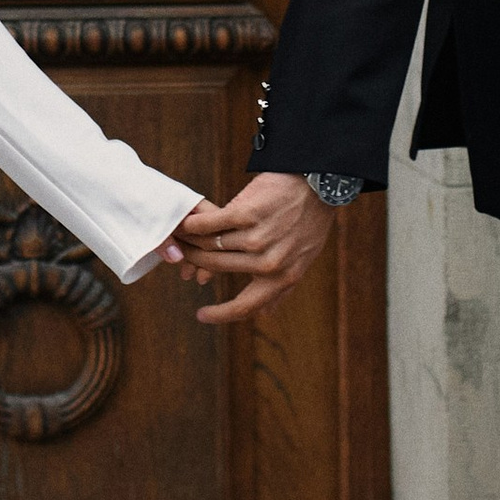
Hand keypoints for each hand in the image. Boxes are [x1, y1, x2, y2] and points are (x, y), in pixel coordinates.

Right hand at [174, 173, 334, 324]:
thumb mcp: (303, 259)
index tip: (201, 316)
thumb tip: (266, 314)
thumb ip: (283, 286)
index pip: (246, 306)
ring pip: (212, 245)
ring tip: (180, 236)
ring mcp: (257, 239)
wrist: (319, 184)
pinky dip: (195, 223)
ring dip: (191, 241)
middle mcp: (269, 263)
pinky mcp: (247, 213)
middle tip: (182, 255)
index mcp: (282, 278)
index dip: (220, 315)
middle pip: (219, 268)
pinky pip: (211, 223)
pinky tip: (186, 222)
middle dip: (195, 261)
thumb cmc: (310, 222)